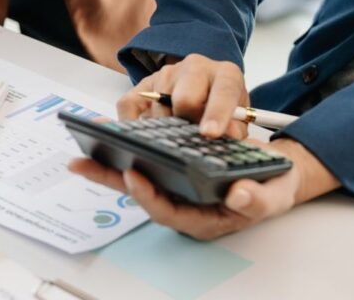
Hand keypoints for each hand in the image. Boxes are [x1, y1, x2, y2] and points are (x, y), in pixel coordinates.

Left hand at [69, 138, 338, 239]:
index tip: (132, 176)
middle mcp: (181, 204)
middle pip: (138, 194)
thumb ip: (257, 199)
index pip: (167, 211)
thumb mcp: (272, 196)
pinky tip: (102, 135)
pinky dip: (120, 149)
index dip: (148, 197)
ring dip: (106, 164)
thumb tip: (238, 195)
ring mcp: (172, 188)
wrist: (271, 176)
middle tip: (81, 164)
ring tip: (81, 147)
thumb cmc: (270, 189)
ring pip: (133, 177)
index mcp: (201, 218)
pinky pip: (139, 162)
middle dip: (109, 179)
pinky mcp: (167, 170)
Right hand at [118, 53, 249, 139]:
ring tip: (176, 132)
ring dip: (166, 127)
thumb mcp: (237, 118)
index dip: (217, 113)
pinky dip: (131, 121)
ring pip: (159, 106)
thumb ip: (236, 129)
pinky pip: (128, 104)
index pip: (223, 92)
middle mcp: (196, 67)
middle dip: (187, 122)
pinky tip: (142, 133)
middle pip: (185, 98)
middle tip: (191, 136)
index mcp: (226, 74)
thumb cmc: (221, 106)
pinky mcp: (143, 83)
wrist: (203, 89)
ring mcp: (167, 73)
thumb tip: (229, 136)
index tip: (210, 133)